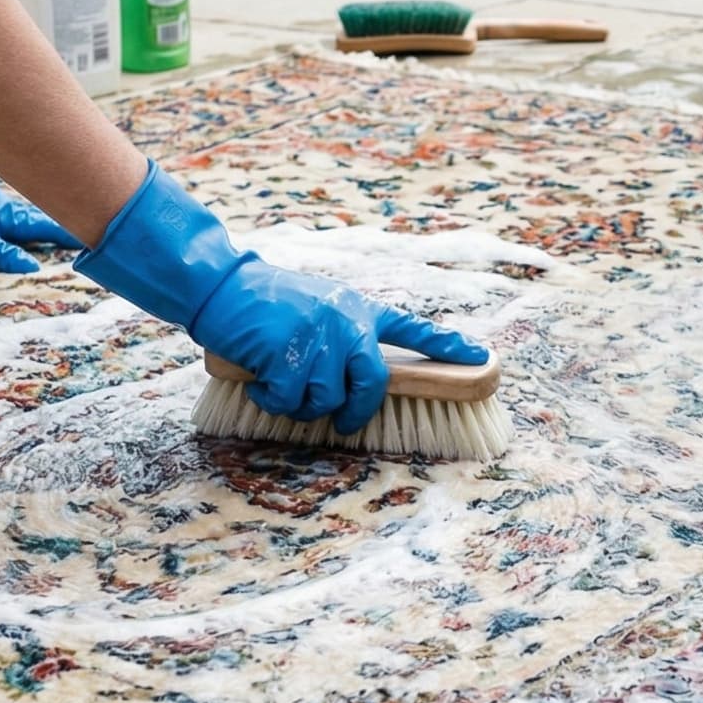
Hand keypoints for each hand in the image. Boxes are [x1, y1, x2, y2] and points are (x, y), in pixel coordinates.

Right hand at [75, 163, 487, 434]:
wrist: (221, 285)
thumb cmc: (264, 304)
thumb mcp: (315, 309)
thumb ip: (341, 339)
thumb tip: (350, 390)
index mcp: (358, 310)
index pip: (412, 330)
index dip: (448, 346)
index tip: (481, 358)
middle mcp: (348, 323)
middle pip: (373, 386)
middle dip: (355, 411)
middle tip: (338, 417)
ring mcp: (321, 337)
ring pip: (326, 400)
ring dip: (299, 404)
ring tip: (278, 379)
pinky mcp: (290, 353)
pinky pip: (289, 401)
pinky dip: (270, 399)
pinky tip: (258, 378)